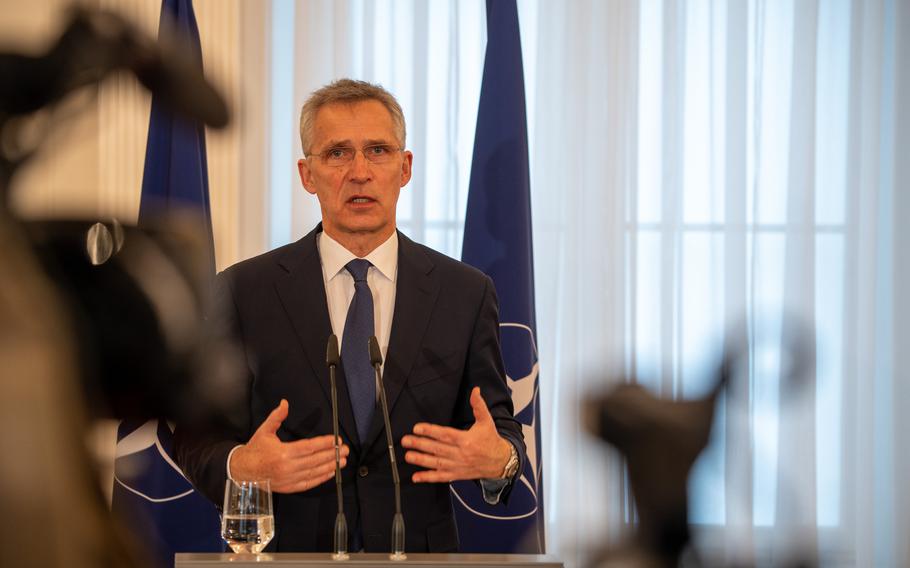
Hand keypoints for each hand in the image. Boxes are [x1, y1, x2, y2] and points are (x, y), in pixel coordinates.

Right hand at [230, 399, 348, 492]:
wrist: (242, 471)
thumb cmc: (255, 450)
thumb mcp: (264, 431)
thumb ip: (276, 417)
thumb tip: (285, 403)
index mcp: (282, 452)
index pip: (309, 447)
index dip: (325, 443)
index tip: (336, 440)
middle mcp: (288, 467)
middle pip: (315, 460)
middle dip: (332, 454)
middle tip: (345, 450)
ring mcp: (289, 479)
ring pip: (314, 472)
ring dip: (330, 466)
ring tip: (342, 461)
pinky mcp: (289, 487)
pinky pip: (308, 483)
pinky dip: (321, 479)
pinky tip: (330, 473)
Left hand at [402, 387, 511, 482]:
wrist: (501, 462)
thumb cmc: (491, 440)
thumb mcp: (487, 421)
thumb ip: (479, 405)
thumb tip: (475, 390)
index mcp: (466, 440)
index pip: (445, 435)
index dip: (430, 431)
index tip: (417, 428)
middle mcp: (461, 454)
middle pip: (437, 449)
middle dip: (420, 444)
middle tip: (405, 441)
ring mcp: (458, 466)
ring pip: (437, 463)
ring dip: (421, 460)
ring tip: (408, 456)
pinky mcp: (457, 475)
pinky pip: (441, 477)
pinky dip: (428, 478)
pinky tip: (416, 477)